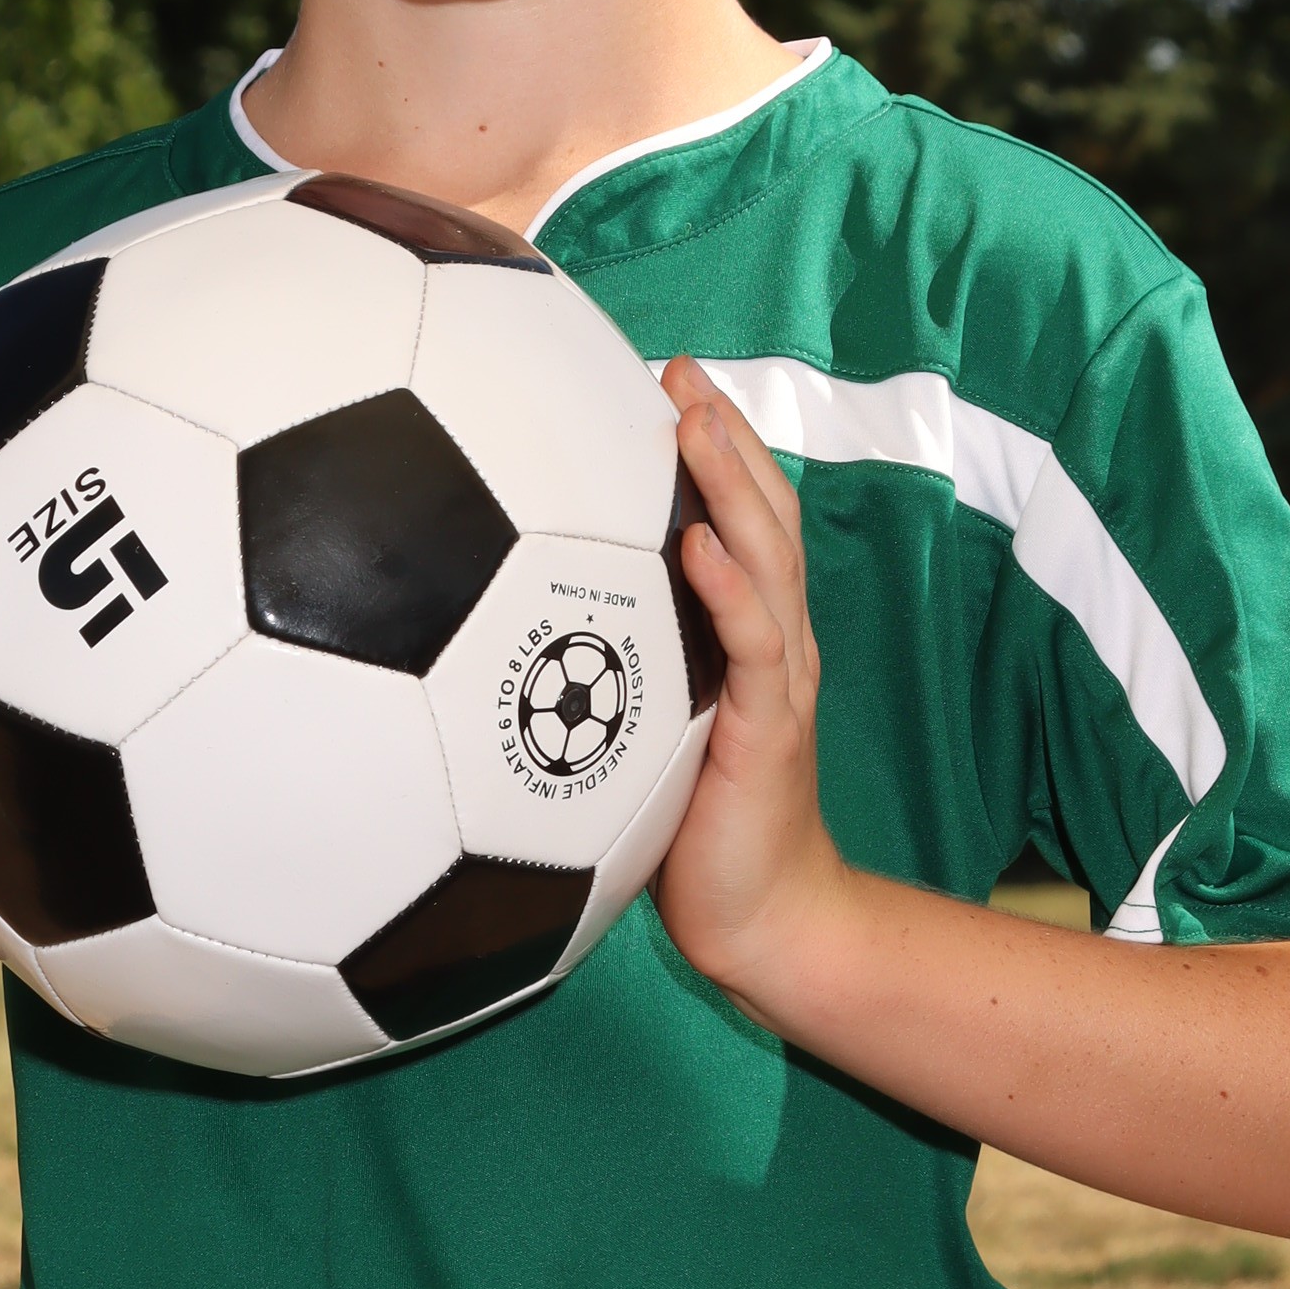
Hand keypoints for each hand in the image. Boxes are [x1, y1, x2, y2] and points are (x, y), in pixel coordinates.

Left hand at [651, 361, 856, 1016]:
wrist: (760, 919)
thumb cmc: (690, 832)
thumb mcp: (642, 734)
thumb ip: (610, 674)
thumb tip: (509, 628)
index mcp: (744, 636)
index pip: (742, 518)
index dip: (715, 445)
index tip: (666, 378)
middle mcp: (773, 641)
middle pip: (765, 514)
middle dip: (727, 434)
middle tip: (681, 370)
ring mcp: (780, 681)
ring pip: (769, 560)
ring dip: (733, 485)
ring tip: (695, 422)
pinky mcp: (769, 730)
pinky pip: (757, 647)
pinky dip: (731, 590)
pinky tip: (697, 544)